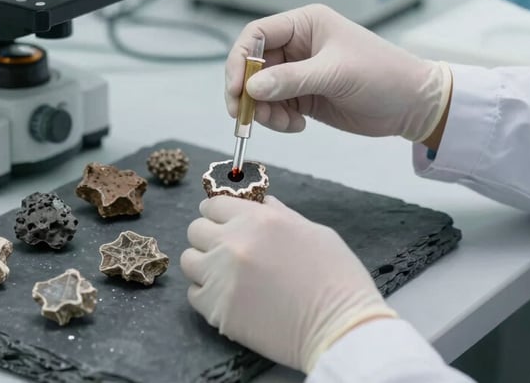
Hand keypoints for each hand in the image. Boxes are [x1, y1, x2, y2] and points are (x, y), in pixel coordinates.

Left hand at [180, 195, 396, 372]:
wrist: (340, 327)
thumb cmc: (336, 277)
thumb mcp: (314, 231)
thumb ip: (279, 214)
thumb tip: (260, 203)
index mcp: (259, 219)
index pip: (214, 204)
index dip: (219, 212)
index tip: (223, 221)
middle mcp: (233, 243)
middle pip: (196, 229)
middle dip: (209, 236)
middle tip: (226, 248)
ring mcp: (221, 277)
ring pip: (189, 260)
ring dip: (204, 263)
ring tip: (225, 274)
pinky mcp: (217, 309)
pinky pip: (194, 294)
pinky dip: (207, 294)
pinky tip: (229, 296)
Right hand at [225, 4, 451, 141]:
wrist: (412, 105)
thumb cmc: (382, 75)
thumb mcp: (335, 74)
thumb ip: (291, 80)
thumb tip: (251, 87)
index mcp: (305, 24)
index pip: (257, 34)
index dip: (240, 59)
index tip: (236, 88)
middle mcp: (298, 45)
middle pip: (253, 65)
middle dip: (247, 91)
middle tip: (244, 115)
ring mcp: (299, 72)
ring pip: (261, 90)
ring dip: (263, 110)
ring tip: (284, 123)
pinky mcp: (304, 96)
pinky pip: (275, 107)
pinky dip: (277, 120)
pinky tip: (297, 125)